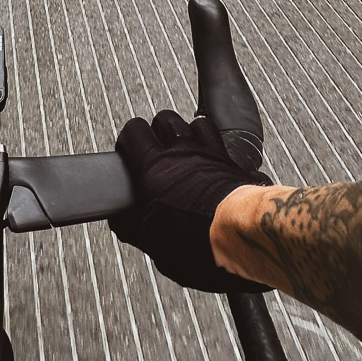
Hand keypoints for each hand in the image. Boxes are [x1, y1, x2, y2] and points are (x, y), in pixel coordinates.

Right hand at [111, 110, 273, 291]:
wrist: (241, 236)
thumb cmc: (198, 239)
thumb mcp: (152, 241)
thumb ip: (131, 226)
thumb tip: (120, 221)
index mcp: (155, 166)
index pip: (134, 130)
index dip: (129, 138)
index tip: (128, 151)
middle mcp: (182, 152)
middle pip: (165, 119)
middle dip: (158, 130)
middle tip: (156, 148)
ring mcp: (210, 153)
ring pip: (194, 123)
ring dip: (187, 133)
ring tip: (184, 150)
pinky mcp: (233, 162)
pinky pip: (222, 142)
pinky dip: (215, 146)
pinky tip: (212, 161)